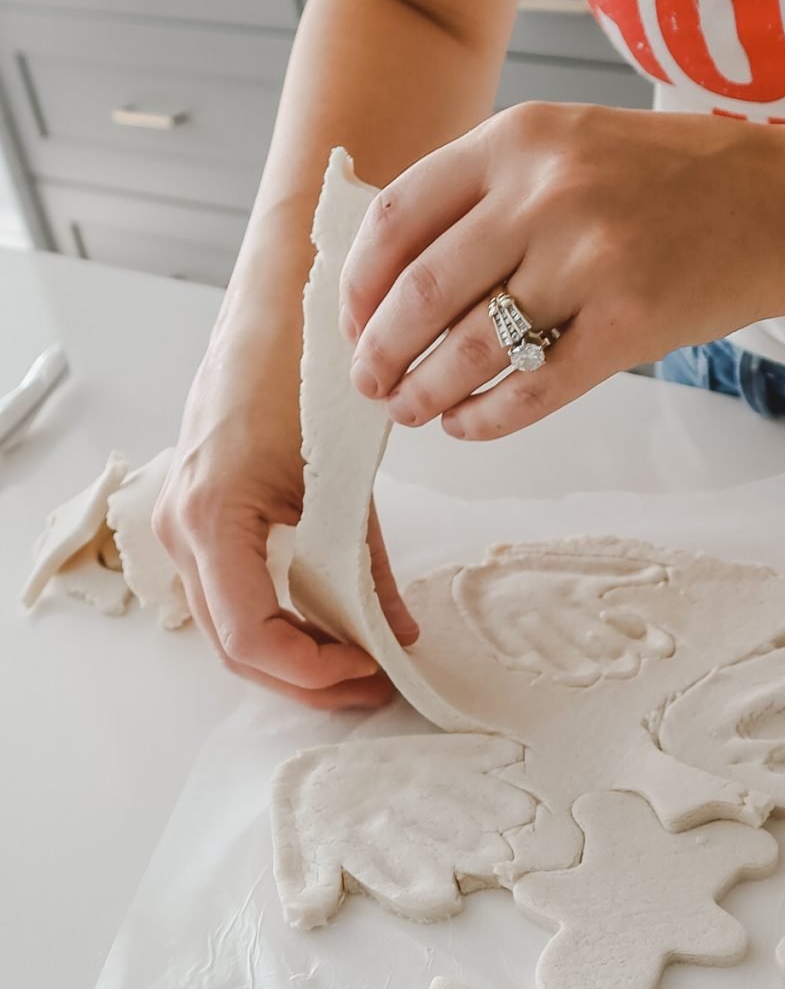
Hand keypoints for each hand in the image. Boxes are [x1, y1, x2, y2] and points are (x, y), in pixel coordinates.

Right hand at [155, 280, 418, 709]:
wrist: (274, 304)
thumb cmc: (301, 368)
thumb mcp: (345, 477)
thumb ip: (367, 563)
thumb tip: (399, 633)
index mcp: (212, 515)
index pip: (251, 635)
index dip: (311, 670)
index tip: (368, 671)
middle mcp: (182, 526)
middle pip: (234, 646)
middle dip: (304, 678)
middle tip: (371, 684)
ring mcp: (181, 521)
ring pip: (228, 627)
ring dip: (291, 656)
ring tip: (356, 661)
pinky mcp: (198, 513)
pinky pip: (229, 592)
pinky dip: (277, 620)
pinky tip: (327, 622)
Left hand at [339, 103, 784, 440]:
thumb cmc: (675, 179)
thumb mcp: (570, 144)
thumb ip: (491, 189)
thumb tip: (401, 270)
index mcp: (518, 138)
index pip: (399, 216)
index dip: (359, 281)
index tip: (351, 319)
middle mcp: (546, 193)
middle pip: (421, 290)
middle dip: (380, 350)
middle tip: (369, 382)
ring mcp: (589, 260)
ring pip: (470, 347)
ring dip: (426, 392)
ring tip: (411, 412)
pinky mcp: (629, 325)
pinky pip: (533, 388)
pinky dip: (487, 418)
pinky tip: (469, 425)